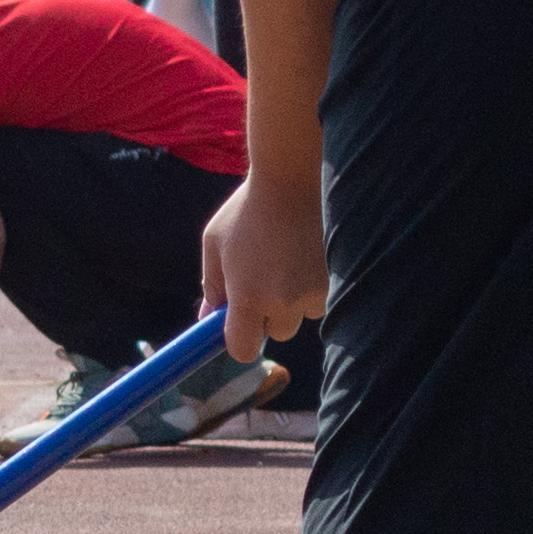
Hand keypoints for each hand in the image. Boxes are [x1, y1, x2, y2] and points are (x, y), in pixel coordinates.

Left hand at [201, 174, 327, 363]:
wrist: (286, 185)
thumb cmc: (242, 214)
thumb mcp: (214, 247)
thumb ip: (211, 287)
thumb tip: (208, 317)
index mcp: (248, 298)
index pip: (242, 348)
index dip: (235, 340)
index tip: (230, 324)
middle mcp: (281, 303)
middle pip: (271, 335)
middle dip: (261, 319)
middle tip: (252, 286)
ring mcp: (307, 294)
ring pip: (294, 321)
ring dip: (283, 308)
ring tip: (274, 270)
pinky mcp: (325, 283)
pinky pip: (312, 305)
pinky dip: (302, 295)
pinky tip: (292, 265)